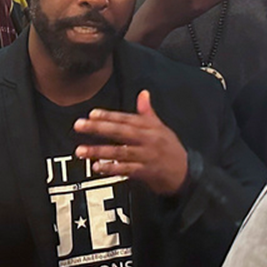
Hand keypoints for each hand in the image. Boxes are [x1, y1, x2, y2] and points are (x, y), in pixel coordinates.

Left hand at [74, 90, 188, 195]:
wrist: (186, 172)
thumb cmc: (171, 149)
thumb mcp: (161, 127)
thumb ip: (147, 112)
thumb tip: (143, 93)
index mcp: (149, 127)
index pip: (126, 118)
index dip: (108, 116)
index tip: (91, 114)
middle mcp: (147, 139)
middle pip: (120, 132)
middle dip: (99, 128)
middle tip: (80, 125)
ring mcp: (147, 156)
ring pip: (120, 151)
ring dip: (100, 151)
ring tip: (82, 150)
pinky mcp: (147, 172)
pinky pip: (127, 169)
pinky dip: (112, 168)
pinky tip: (98, 168)